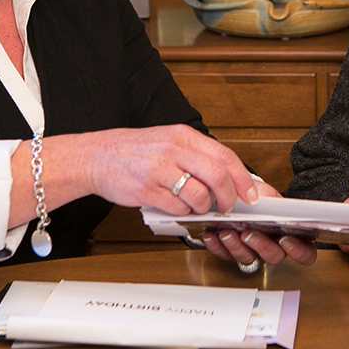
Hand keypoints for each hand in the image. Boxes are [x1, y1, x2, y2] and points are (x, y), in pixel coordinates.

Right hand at [12, 125, 258, 226]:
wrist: (97, 156)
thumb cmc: (136, 151)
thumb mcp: (169, 141)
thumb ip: (196, 156)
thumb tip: (229, 177)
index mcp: (183, 135)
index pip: (224, 155)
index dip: (243, 177)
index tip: (251, 193)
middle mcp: (173, 149)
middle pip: (217, 175)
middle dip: (228, 196)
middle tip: (227, 206)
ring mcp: (159, 170)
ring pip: (198, 194)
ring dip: (203, 207)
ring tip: (197, 207)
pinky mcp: (146, 190)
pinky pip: (176, 208)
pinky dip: (181, 213)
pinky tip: (175, 208)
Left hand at [201, 181, 317, 268]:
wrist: (236, 194)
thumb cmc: (257, 197)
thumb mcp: (268, 194)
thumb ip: (275, 201)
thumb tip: (278, 206)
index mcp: (289, 235)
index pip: (305, 252)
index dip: (299, 251)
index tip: (286, 240)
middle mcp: (272, 247)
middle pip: (274, 257)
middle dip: (261, 246)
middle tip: (249, 234)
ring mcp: (252, 252)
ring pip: (248, 259)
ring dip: (236, 246)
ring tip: (227, 232)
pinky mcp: (231, 253)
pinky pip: (225, 255)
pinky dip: (217, 246)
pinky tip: (212, 234)